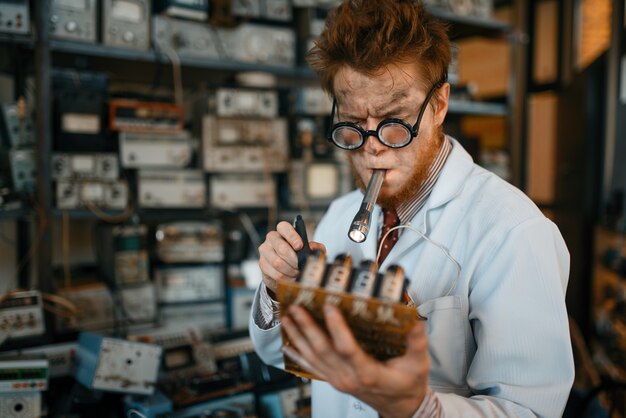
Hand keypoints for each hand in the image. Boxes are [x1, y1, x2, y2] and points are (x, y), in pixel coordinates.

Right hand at [258, 221, 325, 294]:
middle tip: (301, 266)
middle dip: (295, 260)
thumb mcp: (308, 249)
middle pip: (282, 248)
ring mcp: (265, 250)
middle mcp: (272, 238)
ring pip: (278, 263)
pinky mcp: (262, 263)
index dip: (292, 237)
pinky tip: (292, 279)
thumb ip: (314, 247)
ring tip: (298, 273)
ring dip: (291, 271)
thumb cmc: (298, 255)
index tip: (300, 246)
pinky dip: (286, 278)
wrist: (286, 269)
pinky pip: (275, 273)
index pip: (284, 227)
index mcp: (283, 230)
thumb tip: (313, 248)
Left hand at [282, 304, 428, 417]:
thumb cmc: (408, 384)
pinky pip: (312, 367)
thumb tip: (414, 316)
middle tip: (296, 307)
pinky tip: (287, 344)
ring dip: (298, 337)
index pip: (347, 348)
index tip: (329, 307)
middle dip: (307, 327)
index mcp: (369, 372)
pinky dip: (298, 355)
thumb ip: (416, 340)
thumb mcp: (418, 363)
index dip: (336, 328)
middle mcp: (349, 377)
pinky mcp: (334, 380)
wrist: (400, 407)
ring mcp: (339, 380)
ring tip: (287, 317)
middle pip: (323, 351)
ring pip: (313, 357)